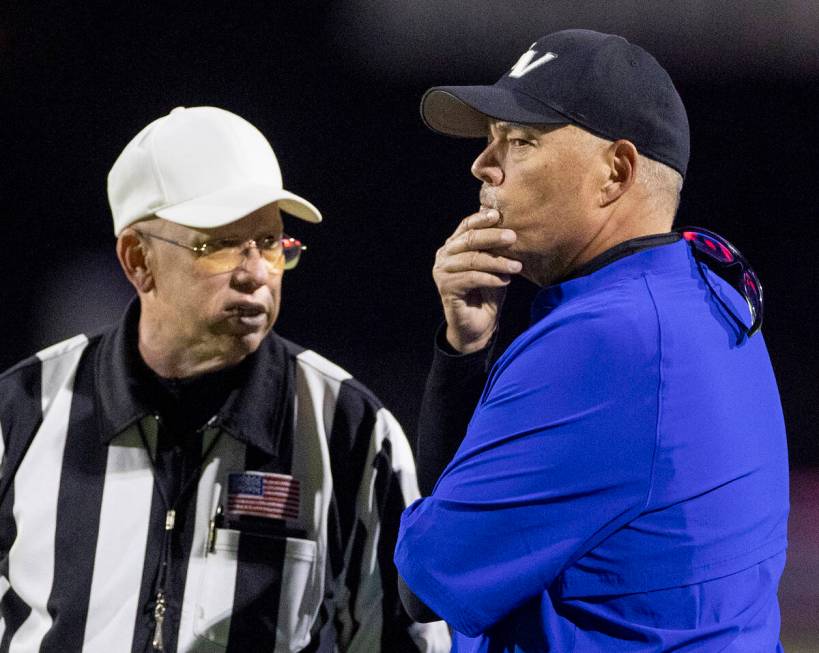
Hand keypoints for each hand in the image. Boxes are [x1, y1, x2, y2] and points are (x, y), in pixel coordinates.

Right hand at [433, 209, 521, 352]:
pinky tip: (505, 281)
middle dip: (492, 237)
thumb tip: (512, 227)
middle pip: (469, 239)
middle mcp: (444, 255)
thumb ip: (496, 249)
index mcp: (454, 245)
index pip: (466, 226)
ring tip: (517, 267)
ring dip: (497, 262)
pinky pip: (471, 278)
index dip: (481, 219)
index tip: (499, 215)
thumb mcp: (494, 266)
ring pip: (472, 260)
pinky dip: (490, 279)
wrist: (478, 326)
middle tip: (513, 237)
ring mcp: (442, 271)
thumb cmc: (487, 292)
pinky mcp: (445, 288)